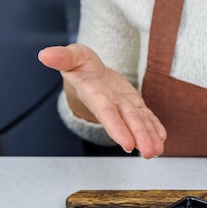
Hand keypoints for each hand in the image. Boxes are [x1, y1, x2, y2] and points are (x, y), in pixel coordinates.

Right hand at [38, 44, 165, 157]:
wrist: (87, 72)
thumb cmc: (78, 65)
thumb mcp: (70, 56)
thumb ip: (61, 57)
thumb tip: (45, 54)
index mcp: (94, 94)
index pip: (106, 113)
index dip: (117, 128)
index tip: (127, 144)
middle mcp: (110, 103)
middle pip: (127, 121)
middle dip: (139, 137)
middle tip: (149, 153)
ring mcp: (122, 105)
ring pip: (138, 122)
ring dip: (149, 137)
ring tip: (158, 150)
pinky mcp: (133, 103)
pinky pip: (145, 116)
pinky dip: (153, 126)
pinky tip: (161, 137)